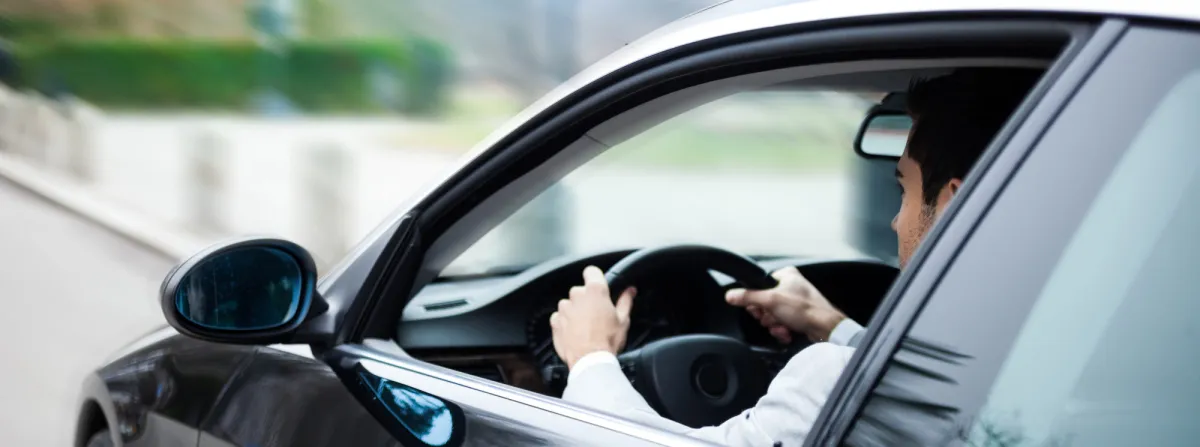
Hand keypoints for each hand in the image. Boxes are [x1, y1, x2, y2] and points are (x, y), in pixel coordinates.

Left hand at [549, 266, 636, 369]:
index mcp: (595, 291)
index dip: (595, 277)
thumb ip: (625, 300)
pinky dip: (565, 322)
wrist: (590, 361)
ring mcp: (564, 308)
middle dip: (587, 299)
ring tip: (586, 326)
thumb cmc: (608, 340)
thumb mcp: (623, 320)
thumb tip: (630, 290)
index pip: (591, 271)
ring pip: (569, 304)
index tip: (599, 285)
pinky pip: (560, 317)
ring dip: (575, 311)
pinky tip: (576, 333)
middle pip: (580, 290)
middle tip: (597, 314)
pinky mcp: (555, 321)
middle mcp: (577, 296)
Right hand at [725, 266, 845, 343]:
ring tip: (783, 326)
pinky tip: (788, 332)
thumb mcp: (770, 301)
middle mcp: (791, 286)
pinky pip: (782, 322)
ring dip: (775, 324)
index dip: (756, 300)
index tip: (759, 309)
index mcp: (785, 275)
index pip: (759, 286)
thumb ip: (748, 297)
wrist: (826, 328)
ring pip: (773, 315)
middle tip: (773, 318)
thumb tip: (730, 295)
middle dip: (767, 316)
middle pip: (764, 303)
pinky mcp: (799, 316)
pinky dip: (783, 329)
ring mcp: (796, 301)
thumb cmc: (805, 309)